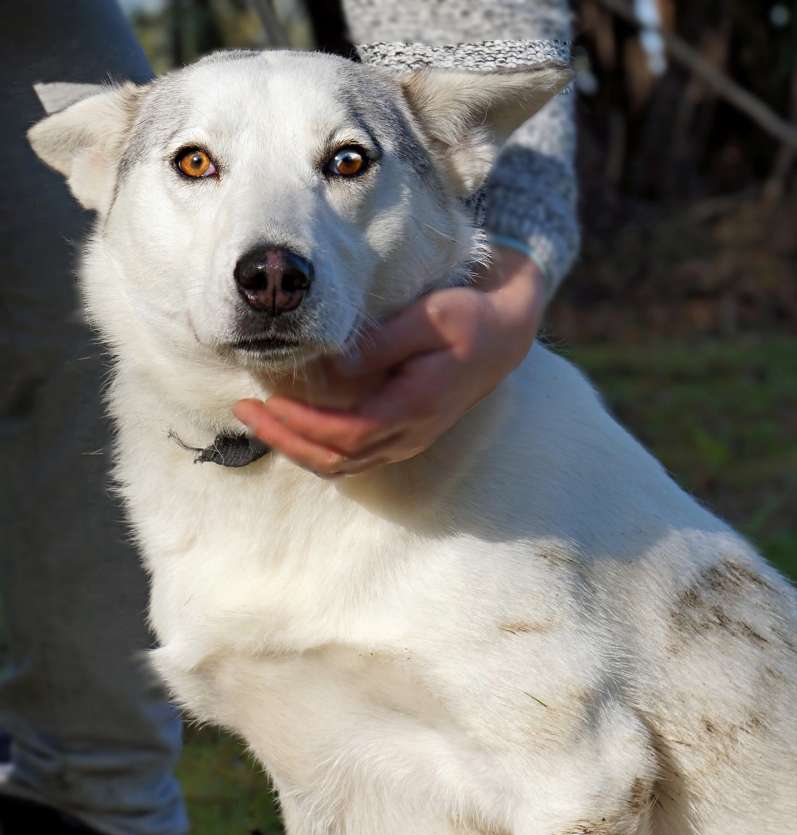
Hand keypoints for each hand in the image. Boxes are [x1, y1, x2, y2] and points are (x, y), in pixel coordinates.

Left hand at [233, 247, 546, 476]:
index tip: (267, 400)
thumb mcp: (430, 316)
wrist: (504, 337)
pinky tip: (290, 424)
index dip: (302, 424)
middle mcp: (410, 434)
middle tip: (243, 411)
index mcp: (415, 407)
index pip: (348, 434)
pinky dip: (315, 446)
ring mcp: (406, 441)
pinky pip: (351, 456)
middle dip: (285, 440)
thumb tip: (336, 365)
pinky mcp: (400, 436)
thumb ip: (383, 342)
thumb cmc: (468, 319)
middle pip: (336, 459)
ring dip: (296, 448)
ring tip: (258, 418)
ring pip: (341, 465)